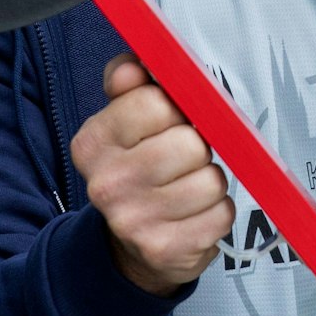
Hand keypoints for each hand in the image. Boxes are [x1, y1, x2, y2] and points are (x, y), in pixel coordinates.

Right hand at [68, 53, 235, 296]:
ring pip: (211, 180)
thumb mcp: (124, 120)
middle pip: (189, 144)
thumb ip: (130, 83)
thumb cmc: (139, 166)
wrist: (130, 244)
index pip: (154, 103)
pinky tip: (196, 212)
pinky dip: (218, 212)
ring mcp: (133, 222)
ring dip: (211, 180)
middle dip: (198, 146)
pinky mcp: (164, 250)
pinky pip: (222, 215)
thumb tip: (133, 64)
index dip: (177, 107)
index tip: (174, 118)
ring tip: (191, 185)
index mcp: (93, 142)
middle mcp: (106, 184)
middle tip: (187, 157)